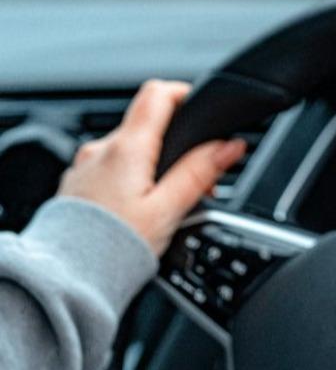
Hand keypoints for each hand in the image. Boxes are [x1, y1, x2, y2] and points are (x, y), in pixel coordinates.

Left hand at [58, 80, 245, 255]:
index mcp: (128, 149)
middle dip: (176, 147)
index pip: (158, 94)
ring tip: (165, 205)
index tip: (201, 112)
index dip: (184, 93)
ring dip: (153, 168)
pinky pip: (111, 170)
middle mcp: (101, 150)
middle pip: (148, 127)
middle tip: (194, 183)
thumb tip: (231, 146)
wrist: (70, 275)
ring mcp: (86, 166)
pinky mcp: (78, 184)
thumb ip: (200, 173)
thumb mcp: (169, 209)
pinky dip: (131, 181)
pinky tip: (138, 210)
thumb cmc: (115, 246)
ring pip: (130, 151)